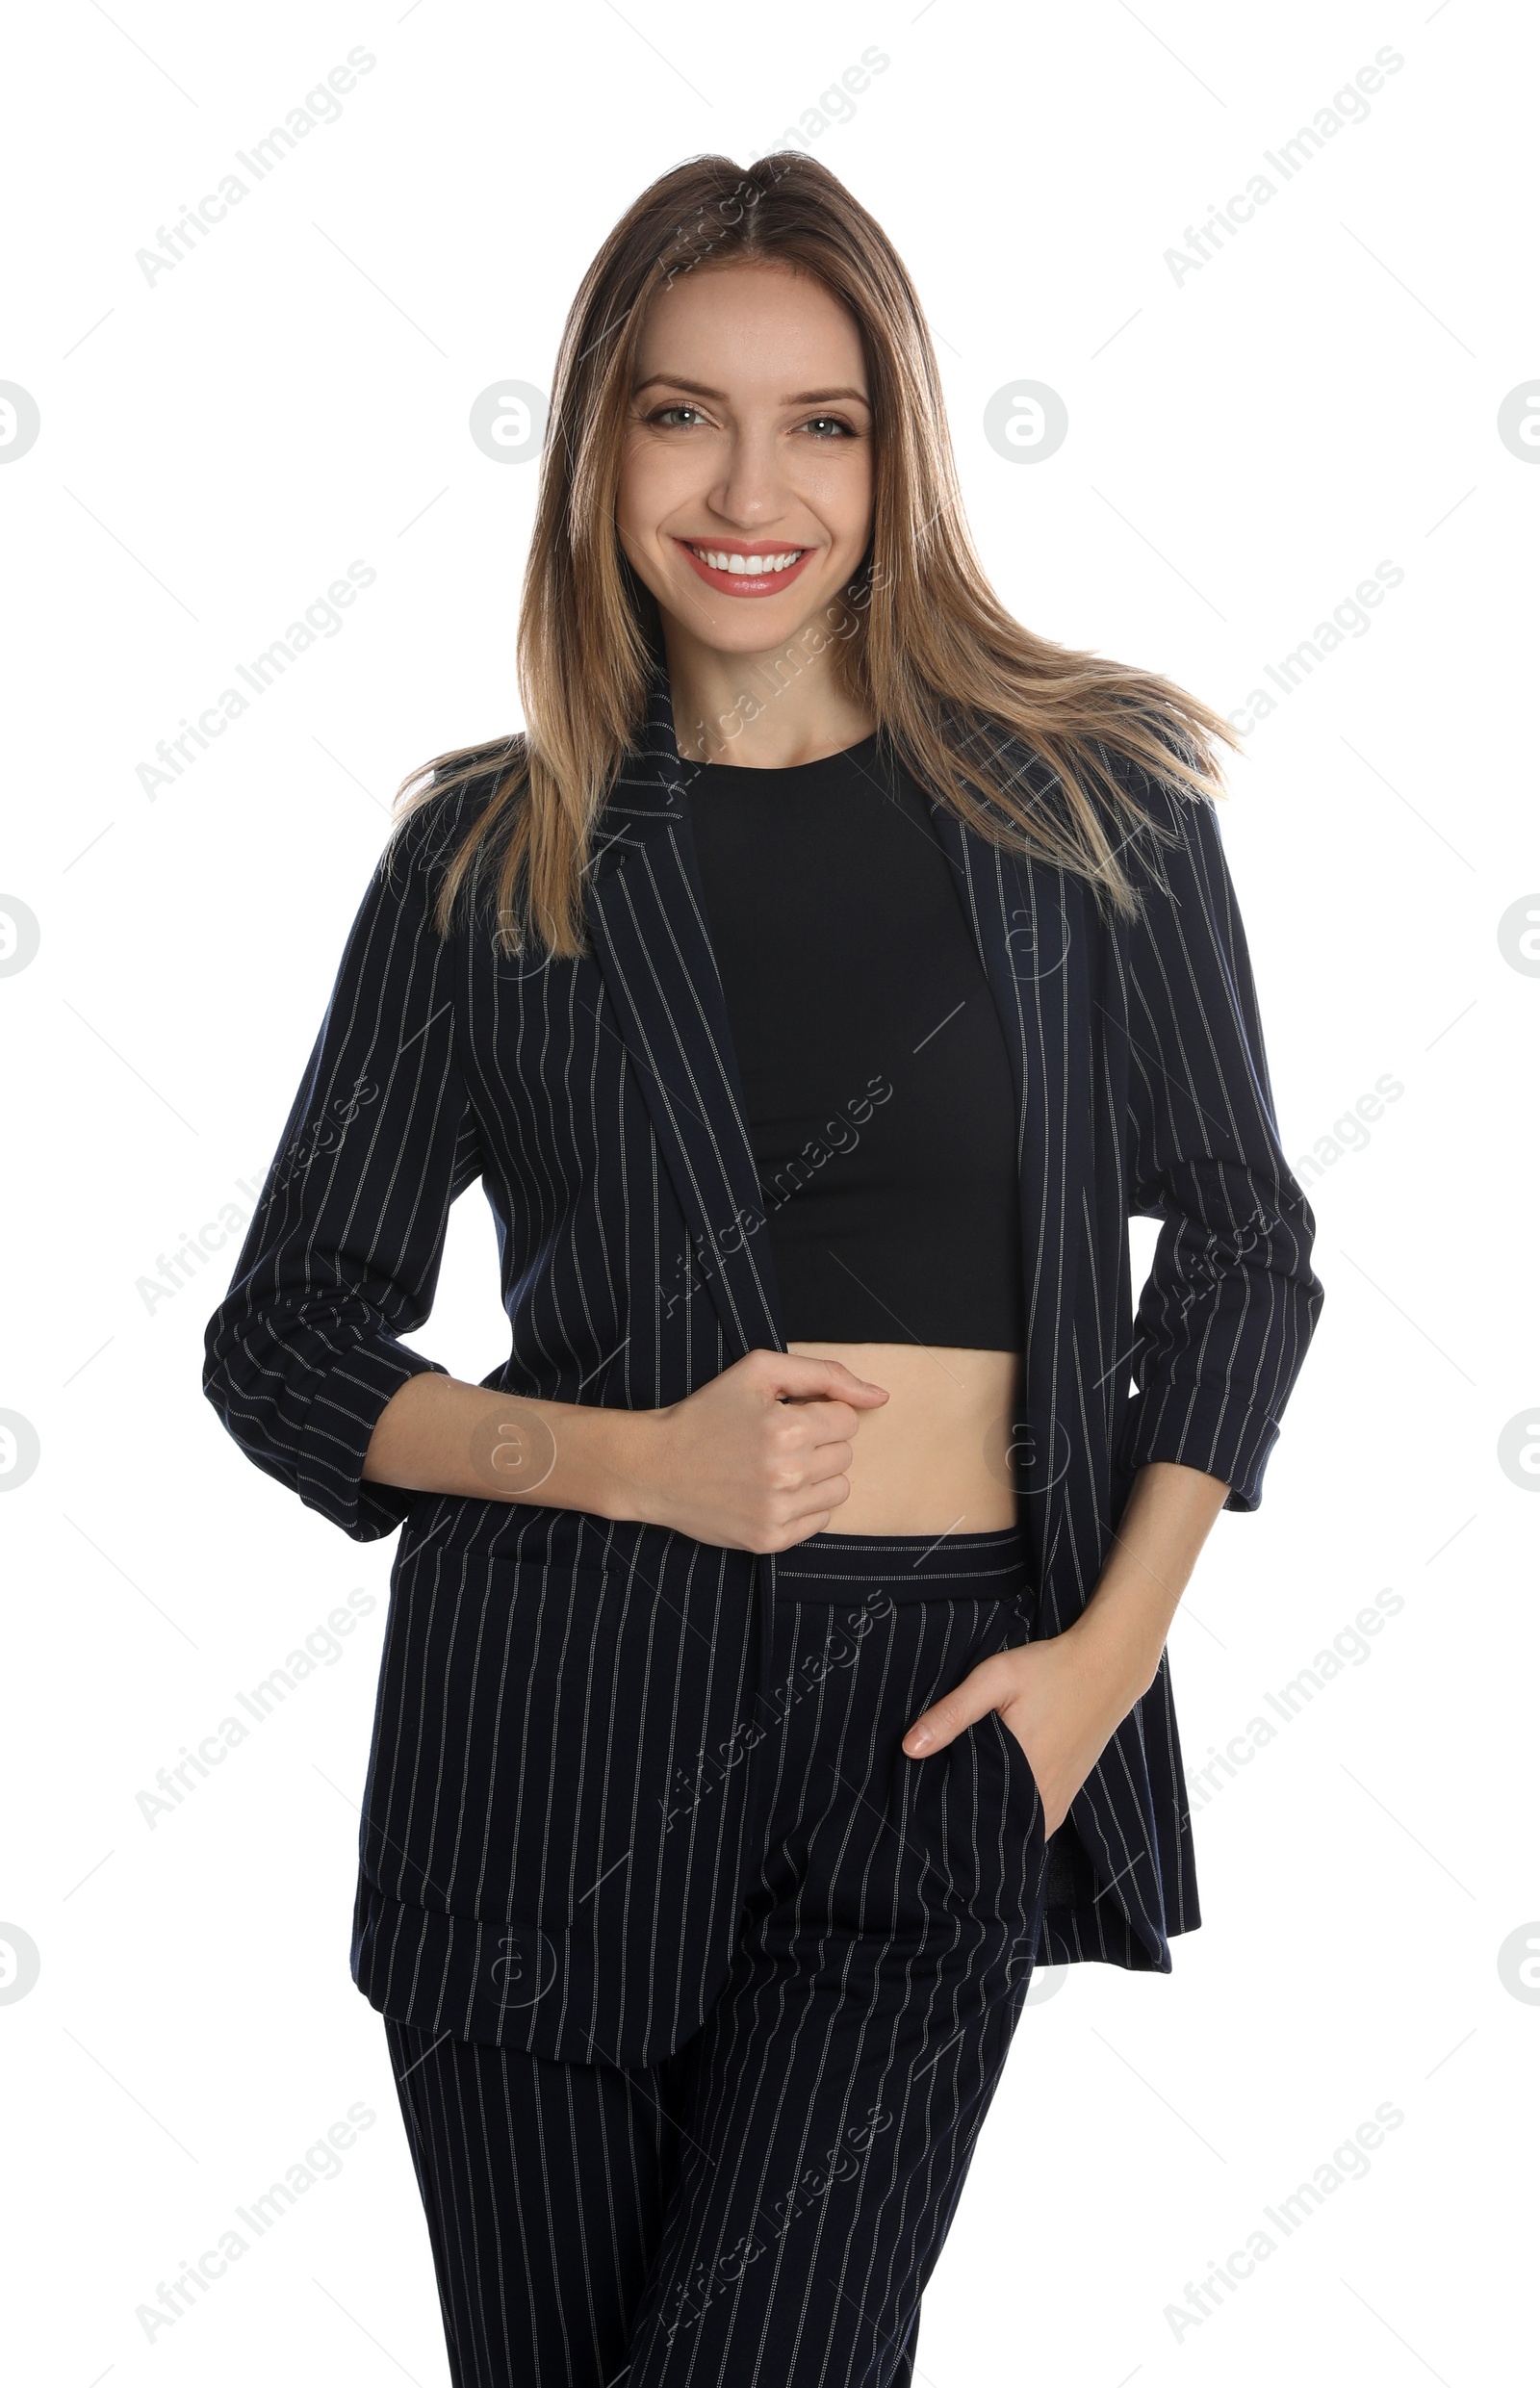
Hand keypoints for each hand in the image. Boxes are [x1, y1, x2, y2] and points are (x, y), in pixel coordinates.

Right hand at [635, 1349, 888, 1552]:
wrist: (655, 1466)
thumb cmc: (707, 1412)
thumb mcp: (759, 1371)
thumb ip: (824, 1374)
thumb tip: (880, 1397)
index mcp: (788, 1429)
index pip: (847, 1420)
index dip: (819, 1413)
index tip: (787, 1416)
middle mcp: (788, 1474)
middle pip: (845, 1455)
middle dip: (818, 1443)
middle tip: (776, 1441)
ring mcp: (779, 1512)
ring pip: (840, 1490)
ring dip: (816, 1476)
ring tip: (777, 1467)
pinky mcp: (770, 1540)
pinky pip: (820, 1522)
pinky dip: (803, 1506)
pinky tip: (770, 1492)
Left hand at [900, 1626, 1136, 1838]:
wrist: (1107, 1666)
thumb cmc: (1050, 1669)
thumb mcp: (994, 1679)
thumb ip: (952, 1714)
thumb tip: (910, 1748)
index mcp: (1022, 1775)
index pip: (971, 1818)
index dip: (945, 1814)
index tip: (924, 1805)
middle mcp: (1044, 1799)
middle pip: (992, 1828)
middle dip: (964, 1819)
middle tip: (937, 1801)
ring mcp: (1060, 1801)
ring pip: (1015, 1829)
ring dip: (989, 1820)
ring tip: (961, 1800)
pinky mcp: (1068, 1795)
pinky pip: (1034, 1823)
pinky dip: (1013, 1817)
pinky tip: (993, 1796)